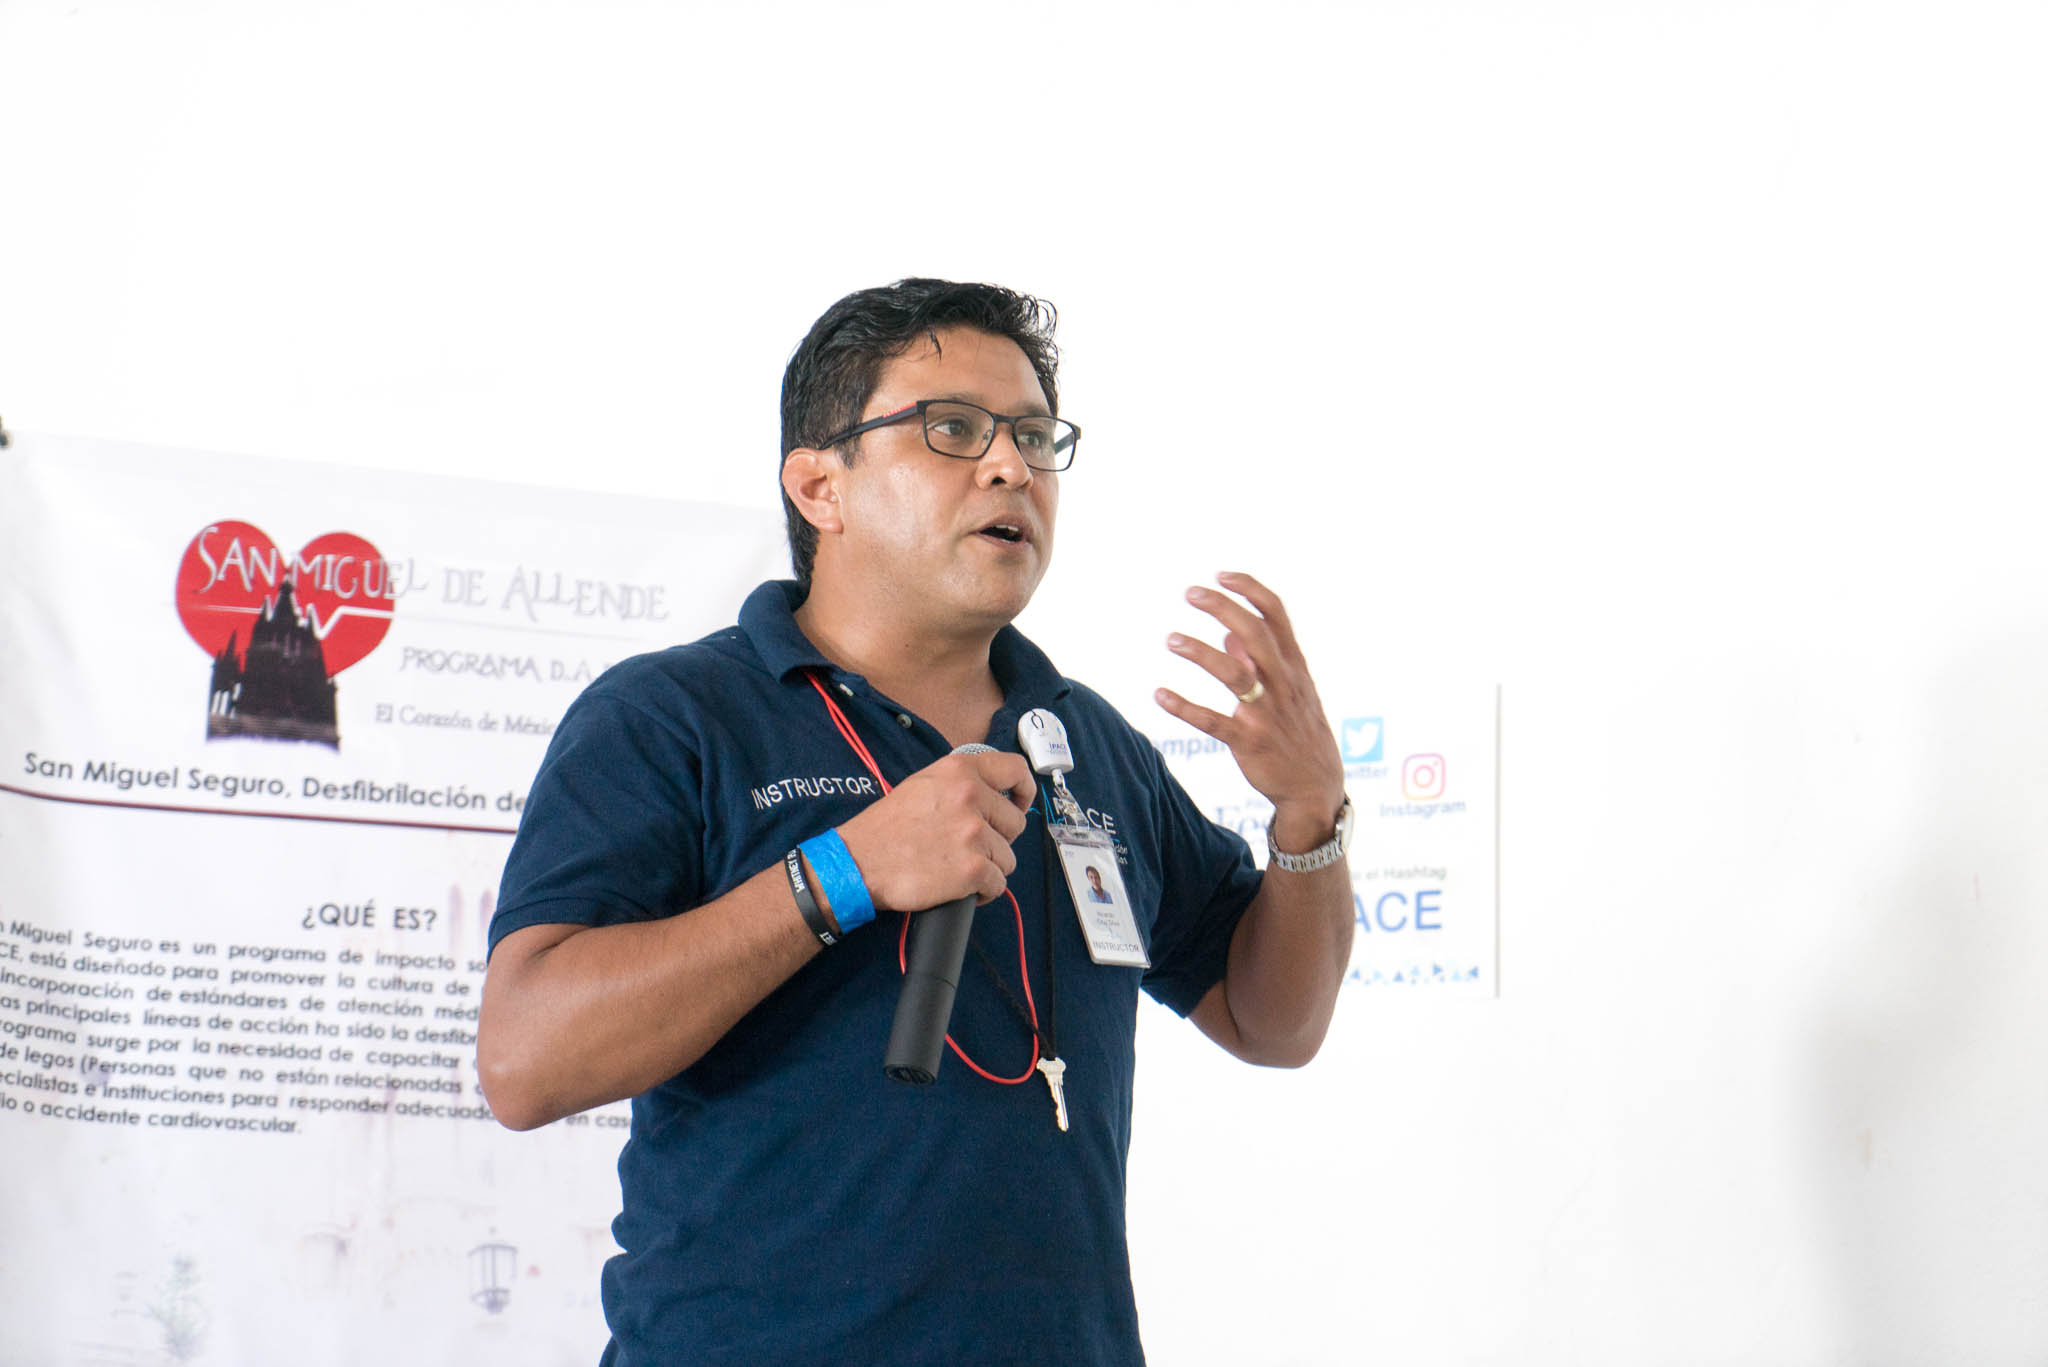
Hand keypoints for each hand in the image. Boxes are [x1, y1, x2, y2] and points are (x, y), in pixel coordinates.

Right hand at [835, 750, 1035, 910]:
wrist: (858, 863)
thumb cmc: (887, 828)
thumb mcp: (923, 784)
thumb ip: (961, 782)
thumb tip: (996, 794)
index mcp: (959, 771)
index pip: (1016, 770)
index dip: (1024, 791)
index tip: (1019, 805)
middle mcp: (970, 796)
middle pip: (1015, 823)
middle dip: (999, 839)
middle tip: (971, 847)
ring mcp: (973, 833)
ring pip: (1008, 857)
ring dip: (989, 867)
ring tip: (959, 868)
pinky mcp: (973, 868)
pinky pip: (998, 884)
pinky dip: (983, 891)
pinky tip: (961, 887)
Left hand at [1156, 572, 1345, 845]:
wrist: (1316, 787)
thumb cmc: (1299, 730)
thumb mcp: (1290, 689)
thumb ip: (1260, 659)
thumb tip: (1229, 632)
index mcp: (1293, 665)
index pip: (1276, 615)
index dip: (1250, 589)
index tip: (1221, 574)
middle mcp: (1283, 683)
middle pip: (1254, 634)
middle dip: (1223, 608)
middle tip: (1190, 592)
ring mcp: (1266, 713)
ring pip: (1235, 674)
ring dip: (1201, 653)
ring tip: (1171, 639)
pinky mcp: (1249, 741)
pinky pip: (1213, 721)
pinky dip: (1185, 707)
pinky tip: (1160, 695)